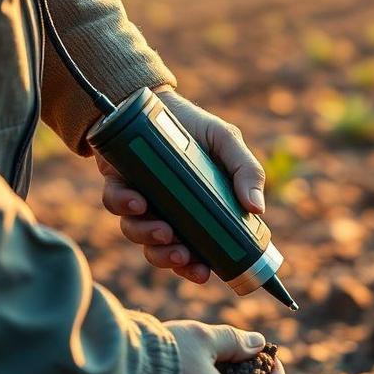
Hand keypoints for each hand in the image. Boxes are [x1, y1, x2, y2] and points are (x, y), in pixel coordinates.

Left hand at [99, 85, 266, 283]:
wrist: (156, 100)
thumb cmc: (194, 126)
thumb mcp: (227, 143)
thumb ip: (246, 170)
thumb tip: (257, 209)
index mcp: (194, 212)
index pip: (198, 249)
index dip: (198, 267)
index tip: (206, 273)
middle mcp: (165, 212)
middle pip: (165, 251)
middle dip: (173, 260)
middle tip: (183, 257)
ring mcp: (141, 200)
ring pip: (139, 234)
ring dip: (150, 240)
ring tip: (165, 232)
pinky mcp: (116, 183)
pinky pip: (116, 204)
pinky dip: (125, 207)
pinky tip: (138, 202)